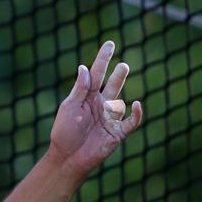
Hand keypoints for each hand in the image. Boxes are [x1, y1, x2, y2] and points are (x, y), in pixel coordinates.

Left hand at [49, 40, 143, 176]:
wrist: (67, 158)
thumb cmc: (64, 133)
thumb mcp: (69, 108)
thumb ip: (79, 89)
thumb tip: (85, 67)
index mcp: (86, 98)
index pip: (96, 75)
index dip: (103, 59)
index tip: (110, 43)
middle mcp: (99, 105)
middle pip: (111, 85)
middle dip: (117, 74)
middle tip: (123, 63)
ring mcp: (110, 118)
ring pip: (121, 99)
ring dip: (121, 85)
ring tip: (123, 68)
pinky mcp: (117, 132)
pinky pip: (132, 122)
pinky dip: (137, 114)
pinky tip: (137, 104)